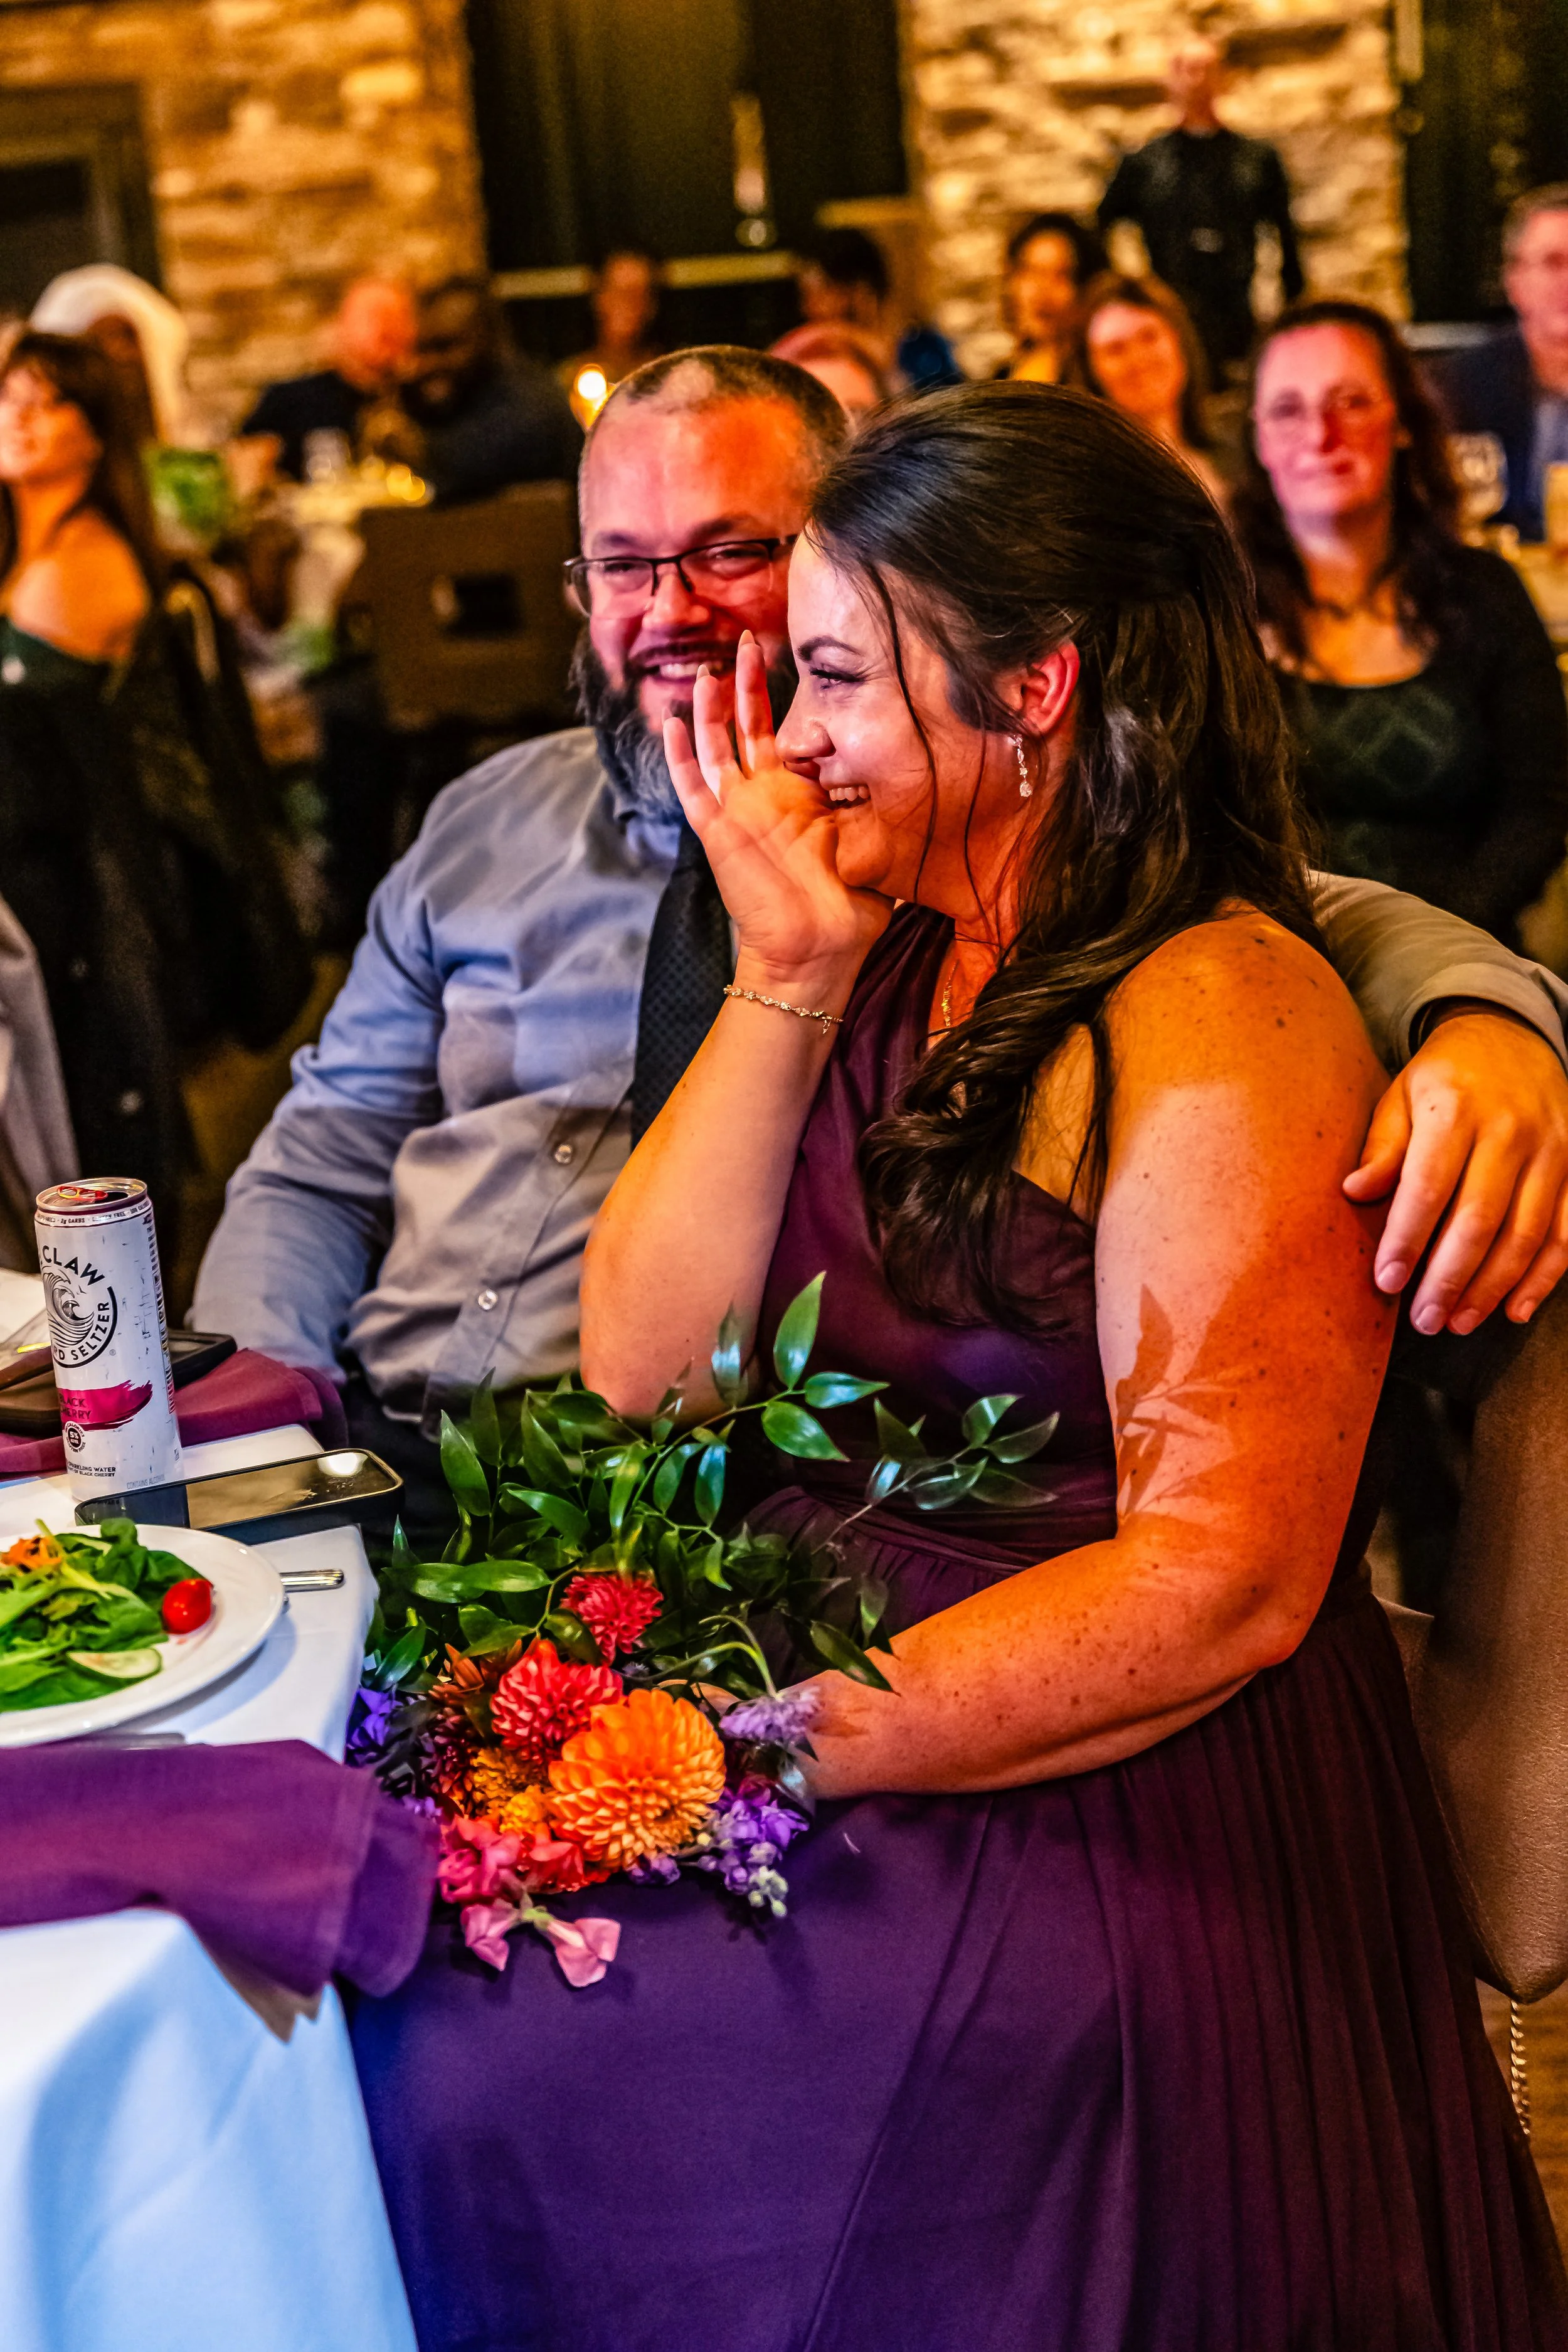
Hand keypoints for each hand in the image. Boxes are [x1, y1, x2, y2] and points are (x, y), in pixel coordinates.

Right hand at [662, 633, 889, 989]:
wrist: (818, 954)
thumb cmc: (849, 911)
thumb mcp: (873, 844)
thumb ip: (875, 807)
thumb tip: (904, 769)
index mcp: (800, 800)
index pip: (790, 737)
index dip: (789, 701)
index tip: (802, 657)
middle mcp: (765, 800)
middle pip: (747, 728)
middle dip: (745, 683)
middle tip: (746, 638)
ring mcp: (738, 814)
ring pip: (716, 747)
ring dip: (711, 707)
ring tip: (710, 666)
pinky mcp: (718, 833)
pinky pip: (692, 788)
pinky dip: (679, 757)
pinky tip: (673, 722)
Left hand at [1343, 1010, 1567, 1331]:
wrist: (1511, 1036)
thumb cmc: (1443, 1077)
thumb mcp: (1401, 1095)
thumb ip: (1382, 1146)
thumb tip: (1355, 1191)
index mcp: (1456, 1109)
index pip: (1428, 1186)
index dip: (1407, 1239)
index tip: (1387, 1281)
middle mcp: (1510, 1130)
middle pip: (1479, 1219)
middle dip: (1449, 1278)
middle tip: (1424, 1320)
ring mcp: (1551, 1150)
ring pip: (1525, 1233)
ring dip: (1492, 1287)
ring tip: (1458, 1322)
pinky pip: (1565, 1231)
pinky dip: (1545, 1277)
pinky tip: (1517, 1310)